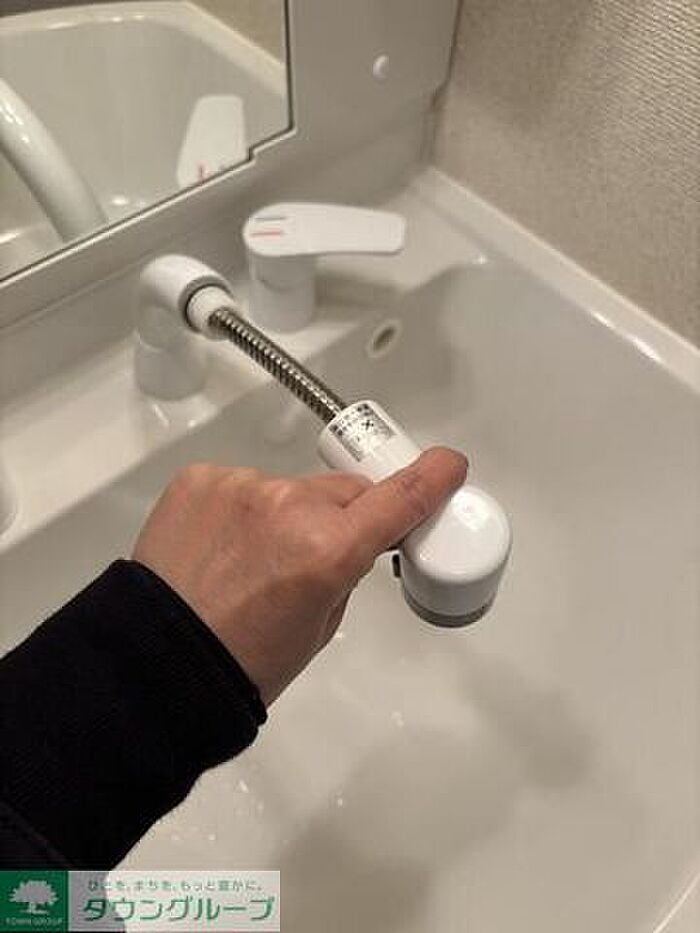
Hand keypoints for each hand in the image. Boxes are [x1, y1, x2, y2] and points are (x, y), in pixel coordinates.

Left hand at [133, 448, 467, 704]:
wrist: (156, 663)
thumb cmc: (242, 664)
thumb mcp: (321, 625)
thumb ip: (344, 568)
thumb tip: (347, 539)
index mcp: (328, 550)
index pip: (400, 499)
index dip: (432, 479)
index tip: (448, 465)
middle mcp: (289, 506)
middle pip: (344, 492)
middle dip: (342, 516)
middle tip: (313, 556)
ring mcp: (241, 487)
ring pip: (291, 490)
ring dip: (286, 515)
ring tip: (250, 563)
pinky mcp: (202, 479)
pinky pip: (244, 486)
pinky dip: (242, 510)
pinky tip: (220, 548)